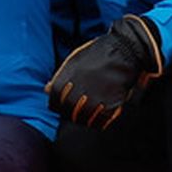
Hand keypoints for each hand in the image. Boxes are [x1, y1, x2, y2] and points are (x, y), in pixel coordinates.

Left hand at [48, 16, 163, 129]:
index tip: (61, 106)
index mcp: (69, 76)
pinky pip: (101, 120)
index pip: (54, 98)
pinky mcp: (111, 103)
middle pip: (68, 110)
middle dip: (70, 113)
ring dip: (84, 119)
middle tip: (75, 113)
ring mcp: (96, 97)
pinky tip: (100, 118)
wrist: (124, 50)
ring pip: (84, 118)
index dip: (56, 104)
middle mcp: (80, 88)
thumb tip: (46, 88)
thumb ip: (60, 75)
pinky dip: (100, 122)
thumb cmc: (98, 54)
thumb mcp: (75, 60)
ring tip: (88, 116)